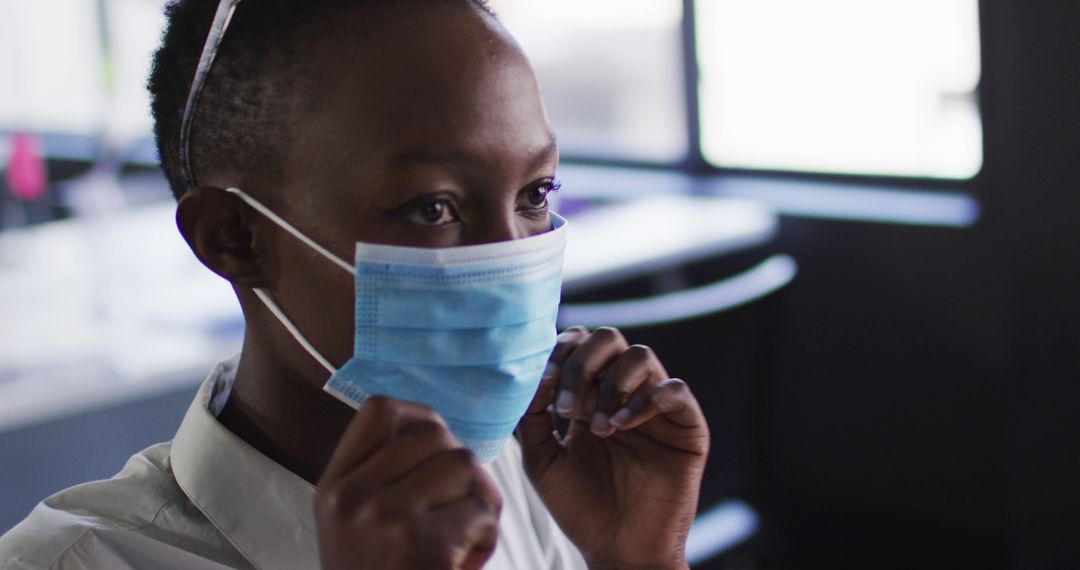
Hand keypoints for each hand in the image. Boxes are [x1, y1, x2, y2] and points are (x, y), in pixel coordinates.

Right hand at [315, 397, 501, 569]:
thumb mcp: (352, 523)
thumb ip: (379, 476)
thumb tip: (436, 431)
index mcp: (335, 486)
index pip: (378, 411)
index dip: (420, 416)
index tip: (438, 441)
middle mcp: (353, 496)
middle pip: (433, 434)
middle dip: (463, 462)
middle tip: (466, 498)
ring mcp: (386, 518)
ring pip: (463, 464)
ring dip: (482, 495)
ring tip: (473, 528)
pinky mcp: (424, 543)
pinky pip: (480, 510)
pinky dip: (489, 532)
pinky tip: (473, 555)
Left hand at [518, 326, 708, 569]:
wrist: (619, 551)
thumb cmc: (581, 509)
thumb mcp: (543, 461)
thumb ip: (532, 417)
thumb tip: (533, 376)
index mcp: (589, 396)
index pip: (579, 344)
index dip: (560, 353)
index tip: (543, 386)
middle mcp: (623, 394)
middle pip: (609, 339)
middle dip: (582, 364)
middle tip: (568, 409)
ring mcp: (656, 408)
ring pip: (641, 356)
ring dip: (611, 385)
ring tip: (598, 429)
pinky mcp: (687, 427)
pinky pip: (675, 389)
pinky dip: (645, 400)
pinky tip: (620, 427)